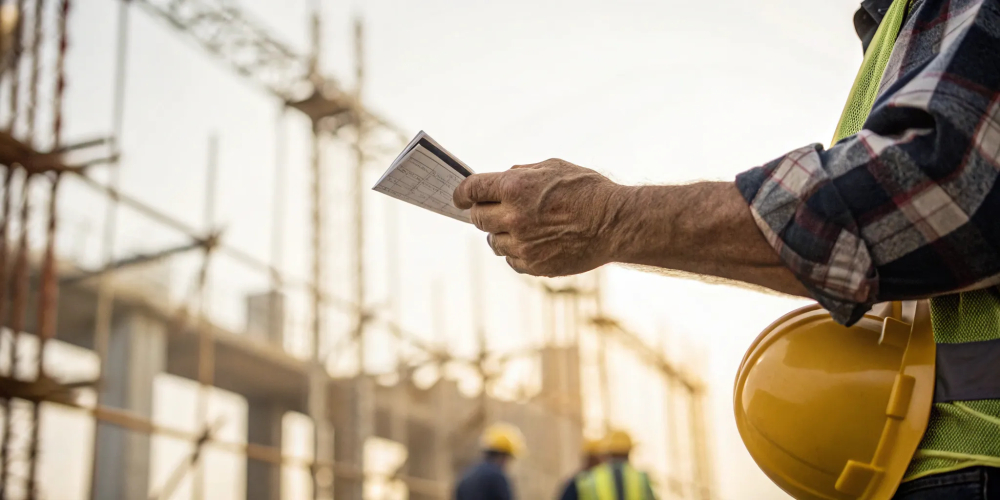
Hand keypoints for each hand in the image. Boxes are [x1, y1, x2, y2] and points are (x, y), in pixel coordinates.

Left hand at [453, 158, 628, 276]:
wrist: (615, 224)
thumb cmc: (587, 190)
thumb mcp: (554, 167)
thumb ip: (522, 173)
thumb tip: (500, 178)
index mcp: (515, 186)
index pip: (470, 190)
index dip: (461, 194)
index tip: (459, 198)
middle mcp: (513, 216)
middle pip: (477, 218)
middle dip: (482, 212)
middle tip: (492, 210)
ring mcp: (522, 244)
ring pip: (492, 241)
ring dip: (500, 233)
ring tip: (522, 227)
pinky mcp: (532, 265)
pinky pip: (511, 259)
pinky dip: (517, 252)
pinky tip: (535, 243)